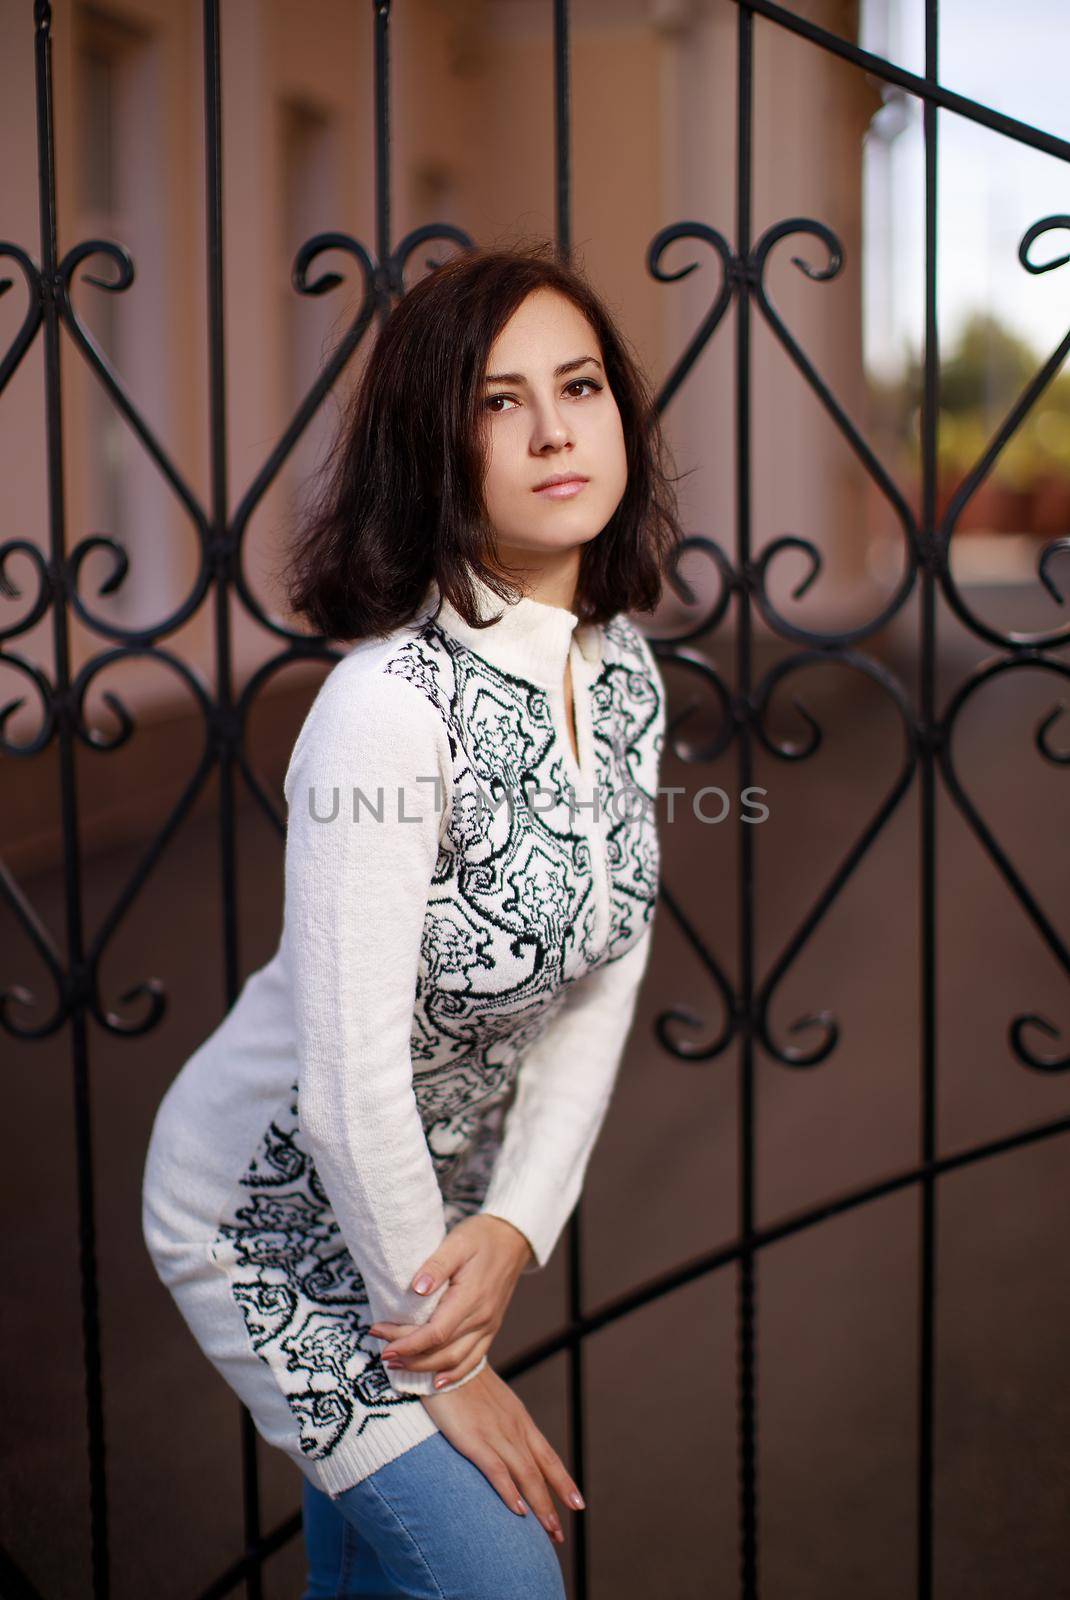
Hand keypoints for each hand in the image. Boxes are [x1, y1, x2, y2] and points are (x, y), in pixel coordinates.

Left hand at [368, 1213, 532, 1386]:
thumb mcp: (457, 1241)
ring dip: (425, 1368)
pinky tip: (437, 1382)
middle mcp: (482, 1318)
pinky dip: (454, 1374)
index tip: (382, 1338)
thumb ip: (437, 1265)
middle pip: (442, 1351)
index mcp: (472, 1298)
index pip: (436, 1332)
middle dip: (409, 1357)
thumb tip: (416, 1288)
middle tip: (383, 1353)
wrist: (512, 1239)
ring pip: (456, 1361)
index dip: (407, 1342)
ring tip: (398, 1365)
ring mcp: (489, 1326)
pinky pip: (474, 1360)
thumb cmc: (481, 1236)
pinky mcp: (491, 1328)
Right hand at [419, 1362, 584, 1544]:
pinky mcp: (473, 1438)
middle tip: (560, 1534)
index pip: (548, 1455)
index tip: (578, 1504)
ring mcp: (495, 1433)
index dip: (563, 1481)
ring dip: (539, 1505)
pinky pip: (497, 1469)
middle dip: (553, 1503)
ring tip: (550, 1531)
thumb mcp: (490, 1401)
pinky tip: (518, 1511)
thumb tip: (506, 1444)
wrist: (442, 1360)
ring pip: (525, 1474)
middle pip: (540, 1470)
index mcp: (519, 1419)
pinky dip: (509, 1492)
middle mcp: (513, 1427)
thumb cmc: (462, 1381)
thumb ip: (501, 1422)